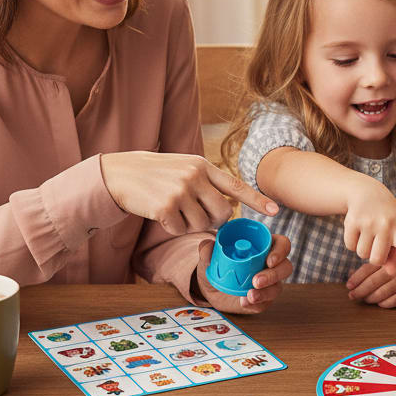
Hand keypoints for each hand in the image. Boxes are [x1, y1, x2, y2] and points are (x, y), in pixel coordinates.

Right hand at [101, 152, 277, 233]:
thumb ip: (207, 181)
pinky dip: (173, 228)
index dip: (257, 200)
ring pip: (202, 224)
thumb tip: (231, 207)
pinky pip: (181, 230)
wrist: (120, 173)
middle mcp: (195, 176)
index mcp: (203, 166)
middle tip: (200, 217)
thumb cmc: (156, 173)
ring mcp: (180, 190)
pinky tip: (161, 214)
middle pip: (222, 213)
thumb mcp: (185, 167)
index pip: (236, 186)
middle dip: (216, 222)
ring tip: (175, 210)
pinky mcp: (165, 206)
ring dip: (190, 225)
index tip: (275, 211)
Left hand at [195, 235, 292, 314]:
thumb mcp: (209, 257)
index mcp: (264, 247)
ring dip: (266, 292)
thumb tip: (207, 245)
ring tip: (250, 296)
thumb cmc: (217, 266)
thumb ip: (207, 250)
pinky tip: (244, 302)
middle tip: (256, 281)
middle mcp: (271, 265)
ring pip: (278, 287)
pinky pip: (265, 303)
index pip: (282, 244)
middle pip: (286, 267)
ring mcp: (270, 283)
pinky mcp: (264, 299)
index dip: (280, 251)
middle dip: (273, 275)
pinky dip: (255, 304)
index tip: (269, 260)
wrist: (212, 288)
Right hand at [343, 180, 395, 275]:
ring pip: (362, 254)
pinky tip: (358, 230)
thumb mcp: (395, 232)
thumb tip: (391, 272)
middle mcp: (386, 225)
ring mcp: (368, 222)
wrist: (367, 192)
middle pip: (377, 260)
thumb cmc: (386, 218)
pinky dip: (352, 243)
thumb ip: (394, 254)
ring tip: (368, 233)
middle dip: (374, 258)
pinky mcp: (352, 221)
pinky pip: (350, 246)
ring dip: (363, 249)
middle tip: (376, 245)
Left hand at [346, 249, 395, 307]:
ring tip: (364, 298)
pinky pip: (392, 302)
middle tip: (352, 295)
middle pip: (371, 284)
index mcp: (388, 259)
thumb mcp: (388, 257)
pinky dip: (382, 303)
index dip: (356, 279)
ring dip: (369, 298)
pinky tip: (378, 302)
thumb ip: (371, 265)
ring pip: (380, 294)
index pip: (367, 270)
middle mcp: (395, 271)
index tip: (348, 285)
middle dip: (359, 291)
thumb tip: (351, 274)